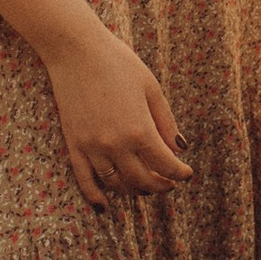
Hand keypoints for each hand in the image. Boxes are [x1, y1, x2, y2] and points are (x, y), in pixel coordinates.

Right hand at [45, 22, 191, 209]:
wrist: (76, 51)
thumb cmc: (118, 63)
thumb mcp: (151, 88)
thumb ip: (165, 121)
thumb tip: (179, 148)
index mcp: (140, 129)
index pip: (166, 165)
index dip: (179, 174)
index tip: (186, 174)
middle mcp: (116, 145)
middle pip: (142, 180)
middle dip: (160, 185)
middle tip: (169, 183)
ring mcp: (92, 147)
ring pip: (116, 184)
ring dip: (133, 190)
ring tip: (145, 188)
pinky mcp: (74, 145)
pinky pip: (84, 180)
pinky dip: (94, 197)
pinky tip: (104, 207)